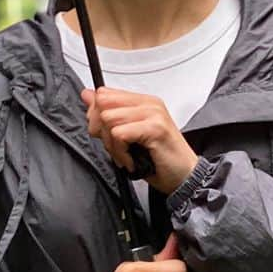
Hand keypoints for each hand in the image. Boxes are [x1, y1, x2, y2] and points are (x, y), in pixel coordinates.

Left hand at [80, 87, 199, 196]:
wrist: (184, 177)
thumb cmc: (159, 159)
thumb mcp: (128, 135)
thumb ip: (108, 114)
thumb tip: (87, 94)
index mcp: (142, 101)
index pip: (104, 94)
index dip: (96, 117)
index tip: (106, 135)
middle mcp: (149, 103)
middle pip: (102, 106)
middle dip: (102, 132)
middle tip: (118, 149)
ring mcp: (153, 114)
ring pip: (109, 120)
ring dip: (112, 145)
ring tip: (127, 156)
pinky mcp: (155, 128)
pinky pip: (119, 134)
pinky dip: (121, 153)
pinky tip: (132, 160)